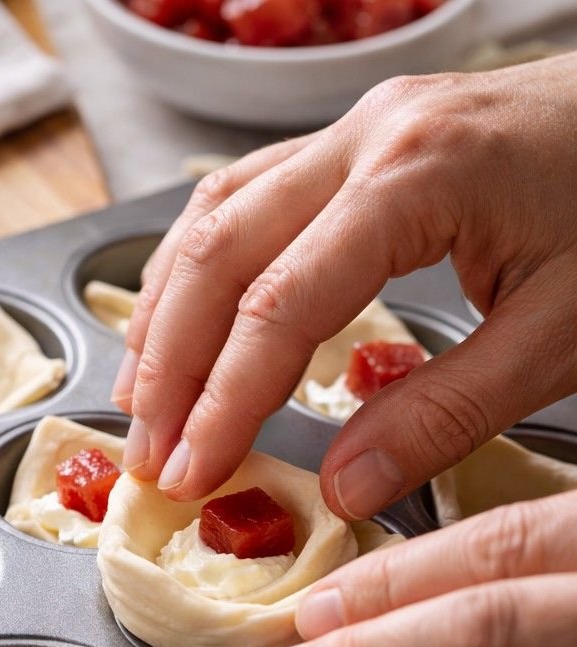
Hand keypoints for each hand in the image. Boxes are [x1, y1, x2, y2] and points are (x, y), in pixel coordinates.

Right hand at [112, 54, 576, 518]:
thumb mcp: (563, 335)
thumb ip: (443, 415)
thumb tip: (340, 488)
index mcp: (417, 178)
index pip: (279, 306)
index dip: (221, 401)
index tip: (188, 472)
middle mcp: (365, 138)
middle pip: (219, 255)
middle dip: (168, 365)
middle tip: (147, 450)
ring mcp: (354, 131)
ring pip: (214, 218)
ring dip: (165, 314)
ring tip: (139, 398)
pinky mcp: (355, 143)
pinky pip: (243, 198)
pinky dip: (198, 270)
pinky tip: (179, 319)